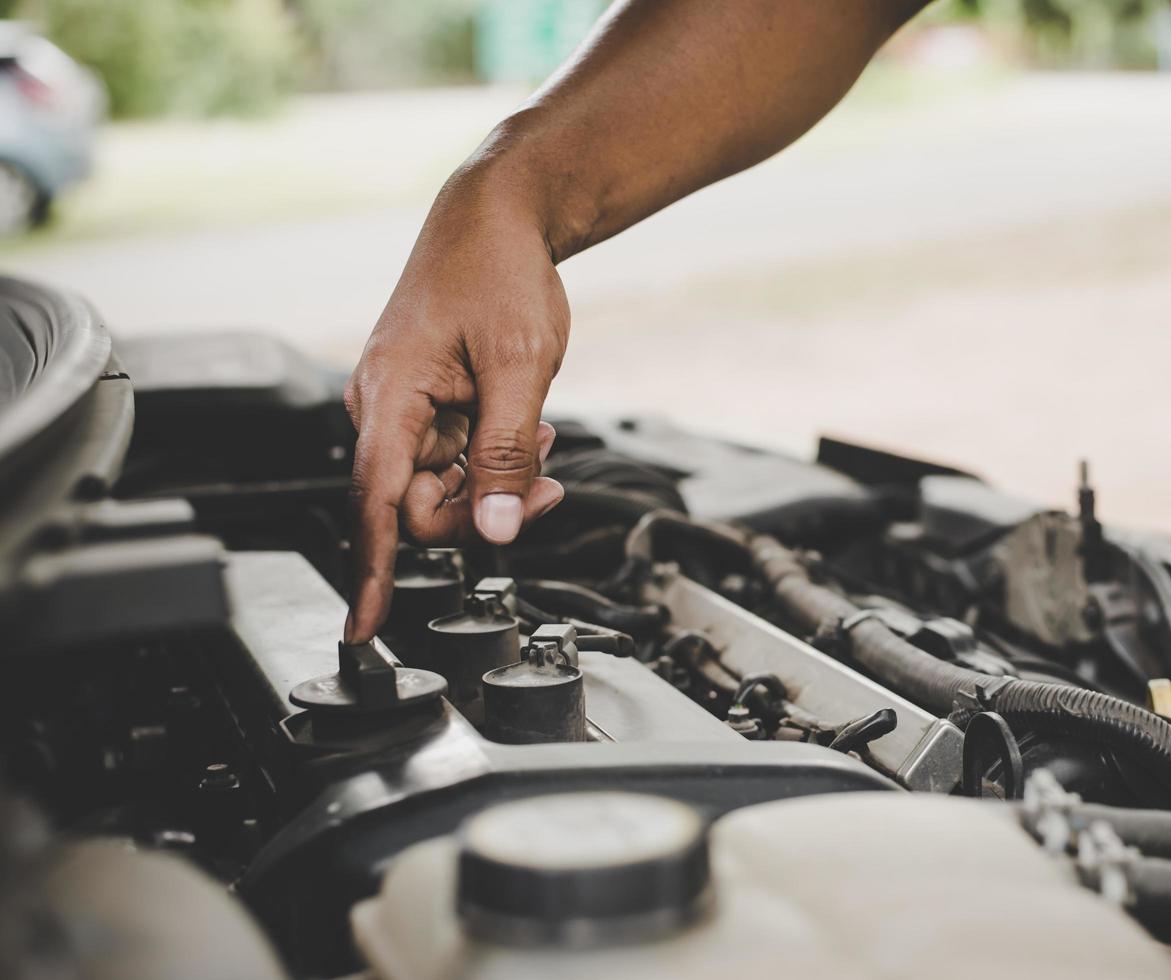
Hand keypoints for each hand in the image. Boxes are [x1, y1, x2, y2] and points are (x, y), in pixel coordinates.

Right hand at [343, 171, 567, 642]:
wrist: (498, 217)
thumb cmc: (500, 274)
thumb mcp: (522, 368)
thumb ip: (504, 455)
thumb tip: (494, 531)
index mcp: (389, 397)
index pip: (374, 503)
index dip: (373, 571)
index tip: (364, 627)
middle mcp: (383, 408)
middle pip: (420, 504)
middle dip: (483, 507)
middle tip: (544, 481)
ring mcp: (404, 409)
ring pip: (442, 486)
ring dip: (495, 479)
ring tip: (540, 433)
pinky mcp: (426, 406)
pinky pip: (453, 459)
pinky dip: (492, 458)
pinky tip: (527, 427)